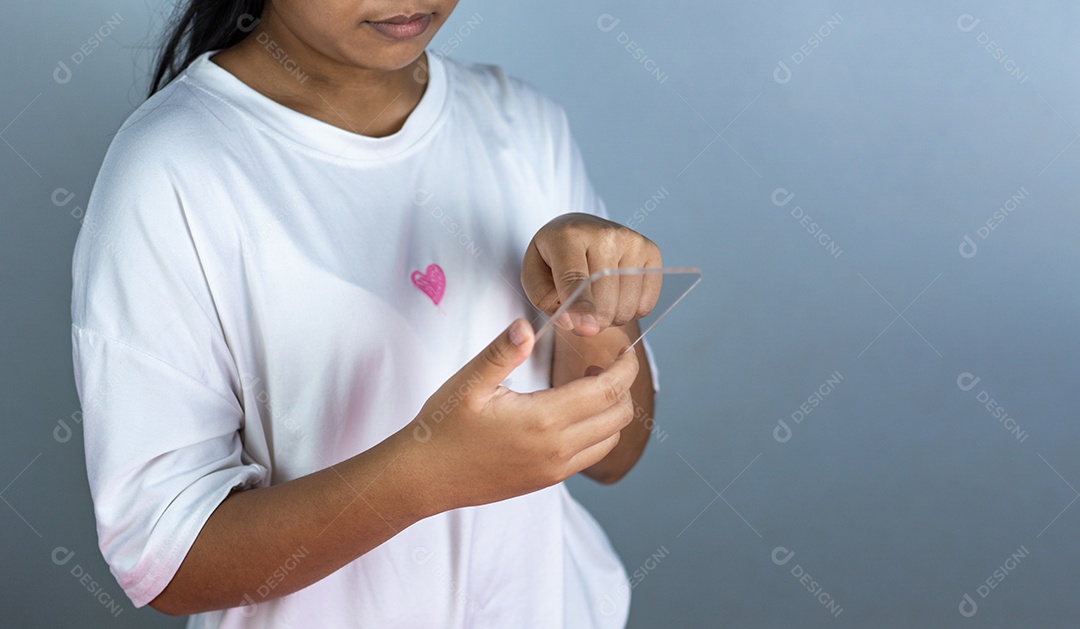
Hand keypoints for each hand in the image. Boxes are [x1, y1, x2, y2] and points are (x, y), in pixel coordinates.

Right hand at [403, 318, 638, 510]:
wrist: (425, 478)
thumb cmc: (443, 427)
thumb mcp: (468, 382)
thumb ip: (502, 352)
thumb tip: (526, 326)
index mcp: (543, 420)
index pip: (607, 392)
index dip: (624, 368)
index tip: (624, 350)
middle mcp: (556, 449)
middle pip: (618, 417)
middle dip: (623, 387)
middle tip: (605, 364)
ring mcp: (554, 469)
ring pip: (609, 439)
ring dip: (611, 411)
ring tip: (587, 385)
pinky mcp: (547, 480)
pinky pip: (590, 455)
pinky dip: (597, 432)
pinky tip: (571, 412)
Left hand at [521, 213, 661, 335]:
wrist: (579, 230)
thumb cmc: (554, 258)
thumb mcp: (534, 275)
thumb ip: (545, 300)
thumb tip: (572, 322)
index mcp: (568, 236)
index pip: (575, 278)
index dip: (581, 307)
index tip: (587, 329)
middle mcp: (605, 235)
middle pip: (604, 300)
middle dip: (591, 321)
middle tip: (579, 313)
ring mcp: (632, 242)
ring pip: (626, 307)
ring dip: (610, 318)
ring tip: (596, 301)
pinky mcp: (651, 252)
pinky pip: (646, 304)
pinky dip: (630, 312)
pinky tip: (616, 297)